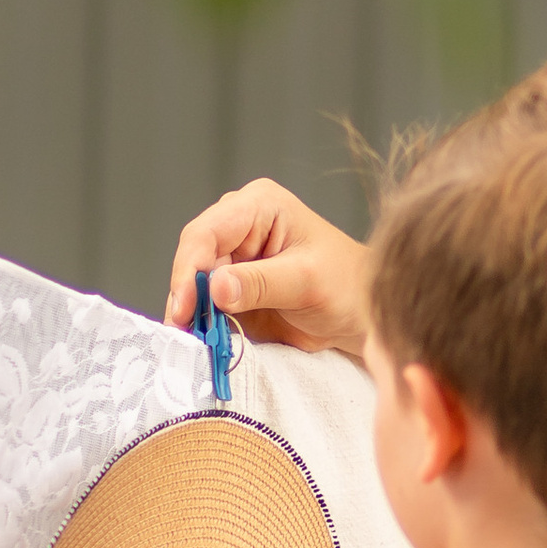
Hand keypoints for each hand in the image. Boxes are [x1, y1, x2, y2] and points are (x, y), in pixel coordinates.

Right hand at [164, 176, 370, 354]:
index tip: (185, 306)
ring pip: (194, 284)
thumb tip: (214, 287)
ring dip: (191, 313)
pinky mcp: (232, 287)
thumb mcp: (306, 282)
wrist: (362, 315)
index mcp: (259, 206)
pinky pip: (205, 304)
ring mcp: (233, 257)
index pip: (208, 232)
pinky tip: (203, 340)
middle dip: (186, 294)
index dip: (189, 269)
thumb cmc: (348, 285)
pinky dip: (202, 323)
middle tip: (184, 332)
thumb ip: (260, 283)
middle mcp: (239, 225)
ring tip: (192, 341)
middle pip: (194, 257)